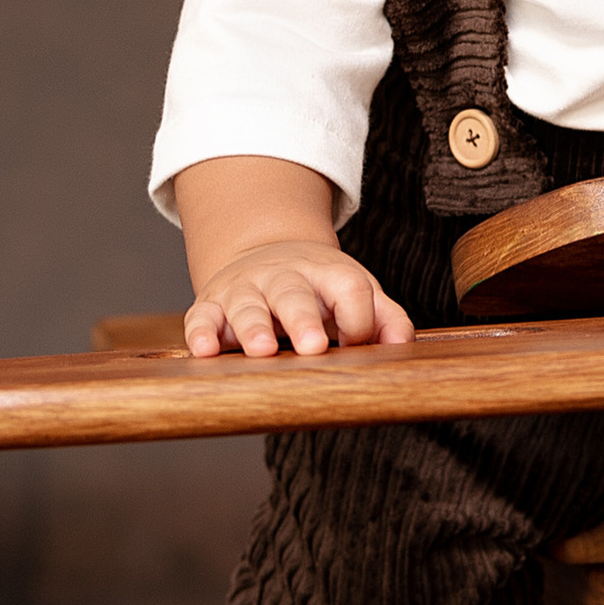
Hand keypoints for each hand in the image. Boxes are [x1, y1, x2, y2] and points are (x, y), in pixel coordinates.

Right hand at [183, 240, 412, 358]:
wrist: (265, 253)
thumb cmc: (319, 287)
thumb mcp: (355, 292)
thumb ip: (385, 317)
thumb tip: (402, 345)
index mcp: (327, 272)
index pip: (348, 287)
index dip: (358, 316)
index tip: (358, 343)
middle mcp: (283, 277)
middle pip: (293, 294)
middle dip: (302, 319)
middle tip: (313, 346)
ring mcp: (245, 289)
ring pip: (247, 305)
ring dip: (252, 327)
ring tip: (261, 350)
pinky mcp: (212, 305)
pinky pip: (202, 317)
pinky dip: (201, 333)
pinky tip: (205, 351)